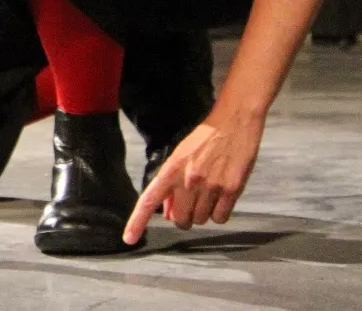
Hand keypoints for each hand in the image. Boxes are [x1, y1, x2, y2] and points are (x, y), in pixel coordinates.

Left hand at [123, 105, 265, 244]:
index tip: (128, 238)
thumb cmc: (204, 140)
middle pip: (181, 220)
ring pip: (201, 220)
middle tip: (191, 203)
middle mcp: (188, 180)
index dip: (137, 221)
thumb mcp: (180, 157)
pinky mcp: (231, 190)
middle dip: (184, 217)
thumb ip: (172, 185)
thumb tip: (168, 213)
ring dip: (203, 213)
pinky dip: (220, 213)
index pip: (148, 200)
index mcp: (171, 170)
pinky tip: (221, 197)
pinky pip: (221, 218)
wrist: (233, 123)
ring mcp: (210, 186)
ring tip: (208, 193)